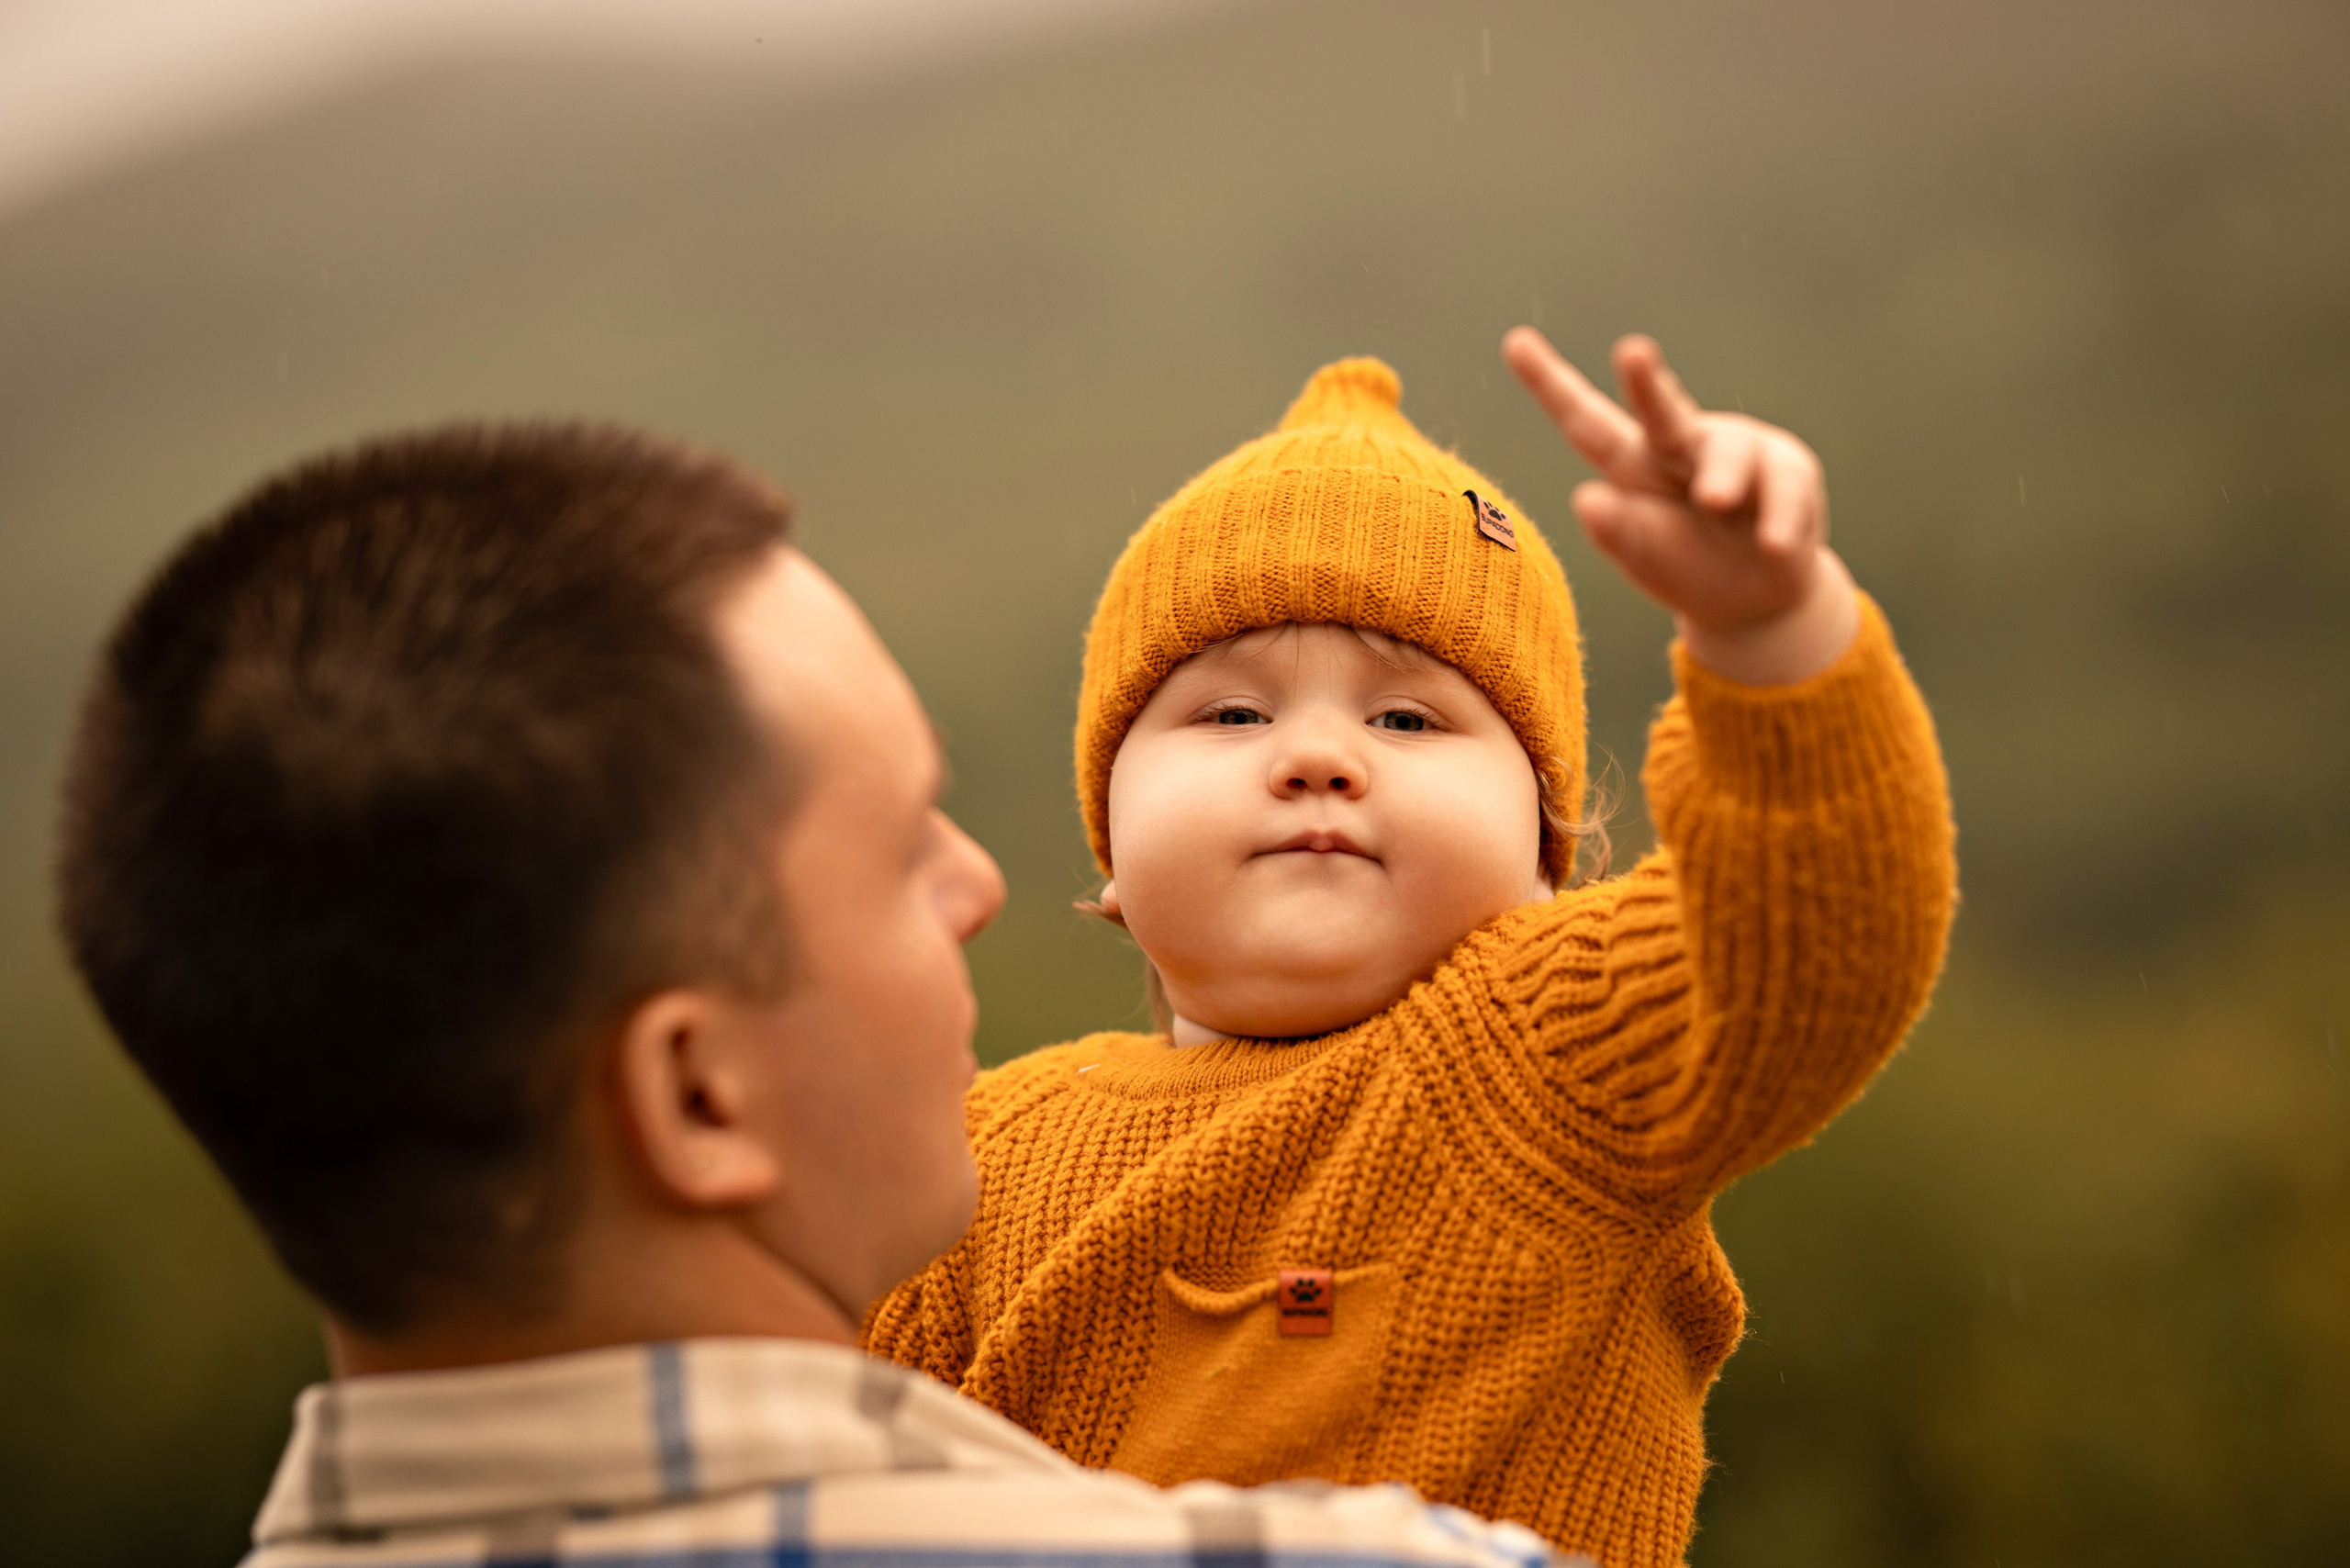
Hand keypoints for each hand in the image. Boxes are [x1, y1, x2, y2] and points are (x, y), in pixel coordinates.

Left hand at [1502, 327, 1858, 684]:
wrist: (1754, 601)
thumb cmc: (1686, 567)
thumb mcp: (1645, 558)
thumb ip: (1617, 532)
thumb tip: (1585, 498)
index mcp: (1633, 464)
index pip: (1586, 422)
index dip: (1551, 384)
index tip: (1514, 342)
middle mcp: (1681, 446)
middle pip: (1661, 411)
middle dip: (1646, 382)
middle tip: (1632, 354)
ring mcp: (1740, 453)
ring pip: (1729, 451)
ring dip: (1722, 475)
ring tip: (1715, 502)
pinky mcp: (1789, 471)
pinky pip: (1785, 490)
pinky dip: (1780, 520)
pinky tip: (1774, 547)